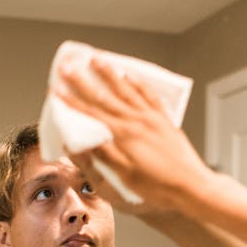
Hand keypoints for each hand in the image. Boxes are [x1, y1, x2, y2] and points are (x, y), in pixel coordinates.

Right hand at [56, 55, 214, 213]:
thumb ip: (103, 156)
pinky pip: (148, 94)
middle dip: (83, 80)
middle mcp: (137, 121)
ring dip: (109, 73)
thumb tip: (81, 142)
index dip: (71, 101)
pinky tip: (129, 75)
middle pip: (104, 96)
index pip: (91, 113)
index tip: (55, 90)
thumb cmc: (158, 188)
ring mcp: (152, 118)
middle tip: (67, 67)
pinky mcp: (164, 120)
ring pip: (126, 89)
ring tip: (96, 59)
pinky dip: (137, 82)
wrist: (191, 187)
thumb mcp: (124, 178)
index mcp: (123, 136)